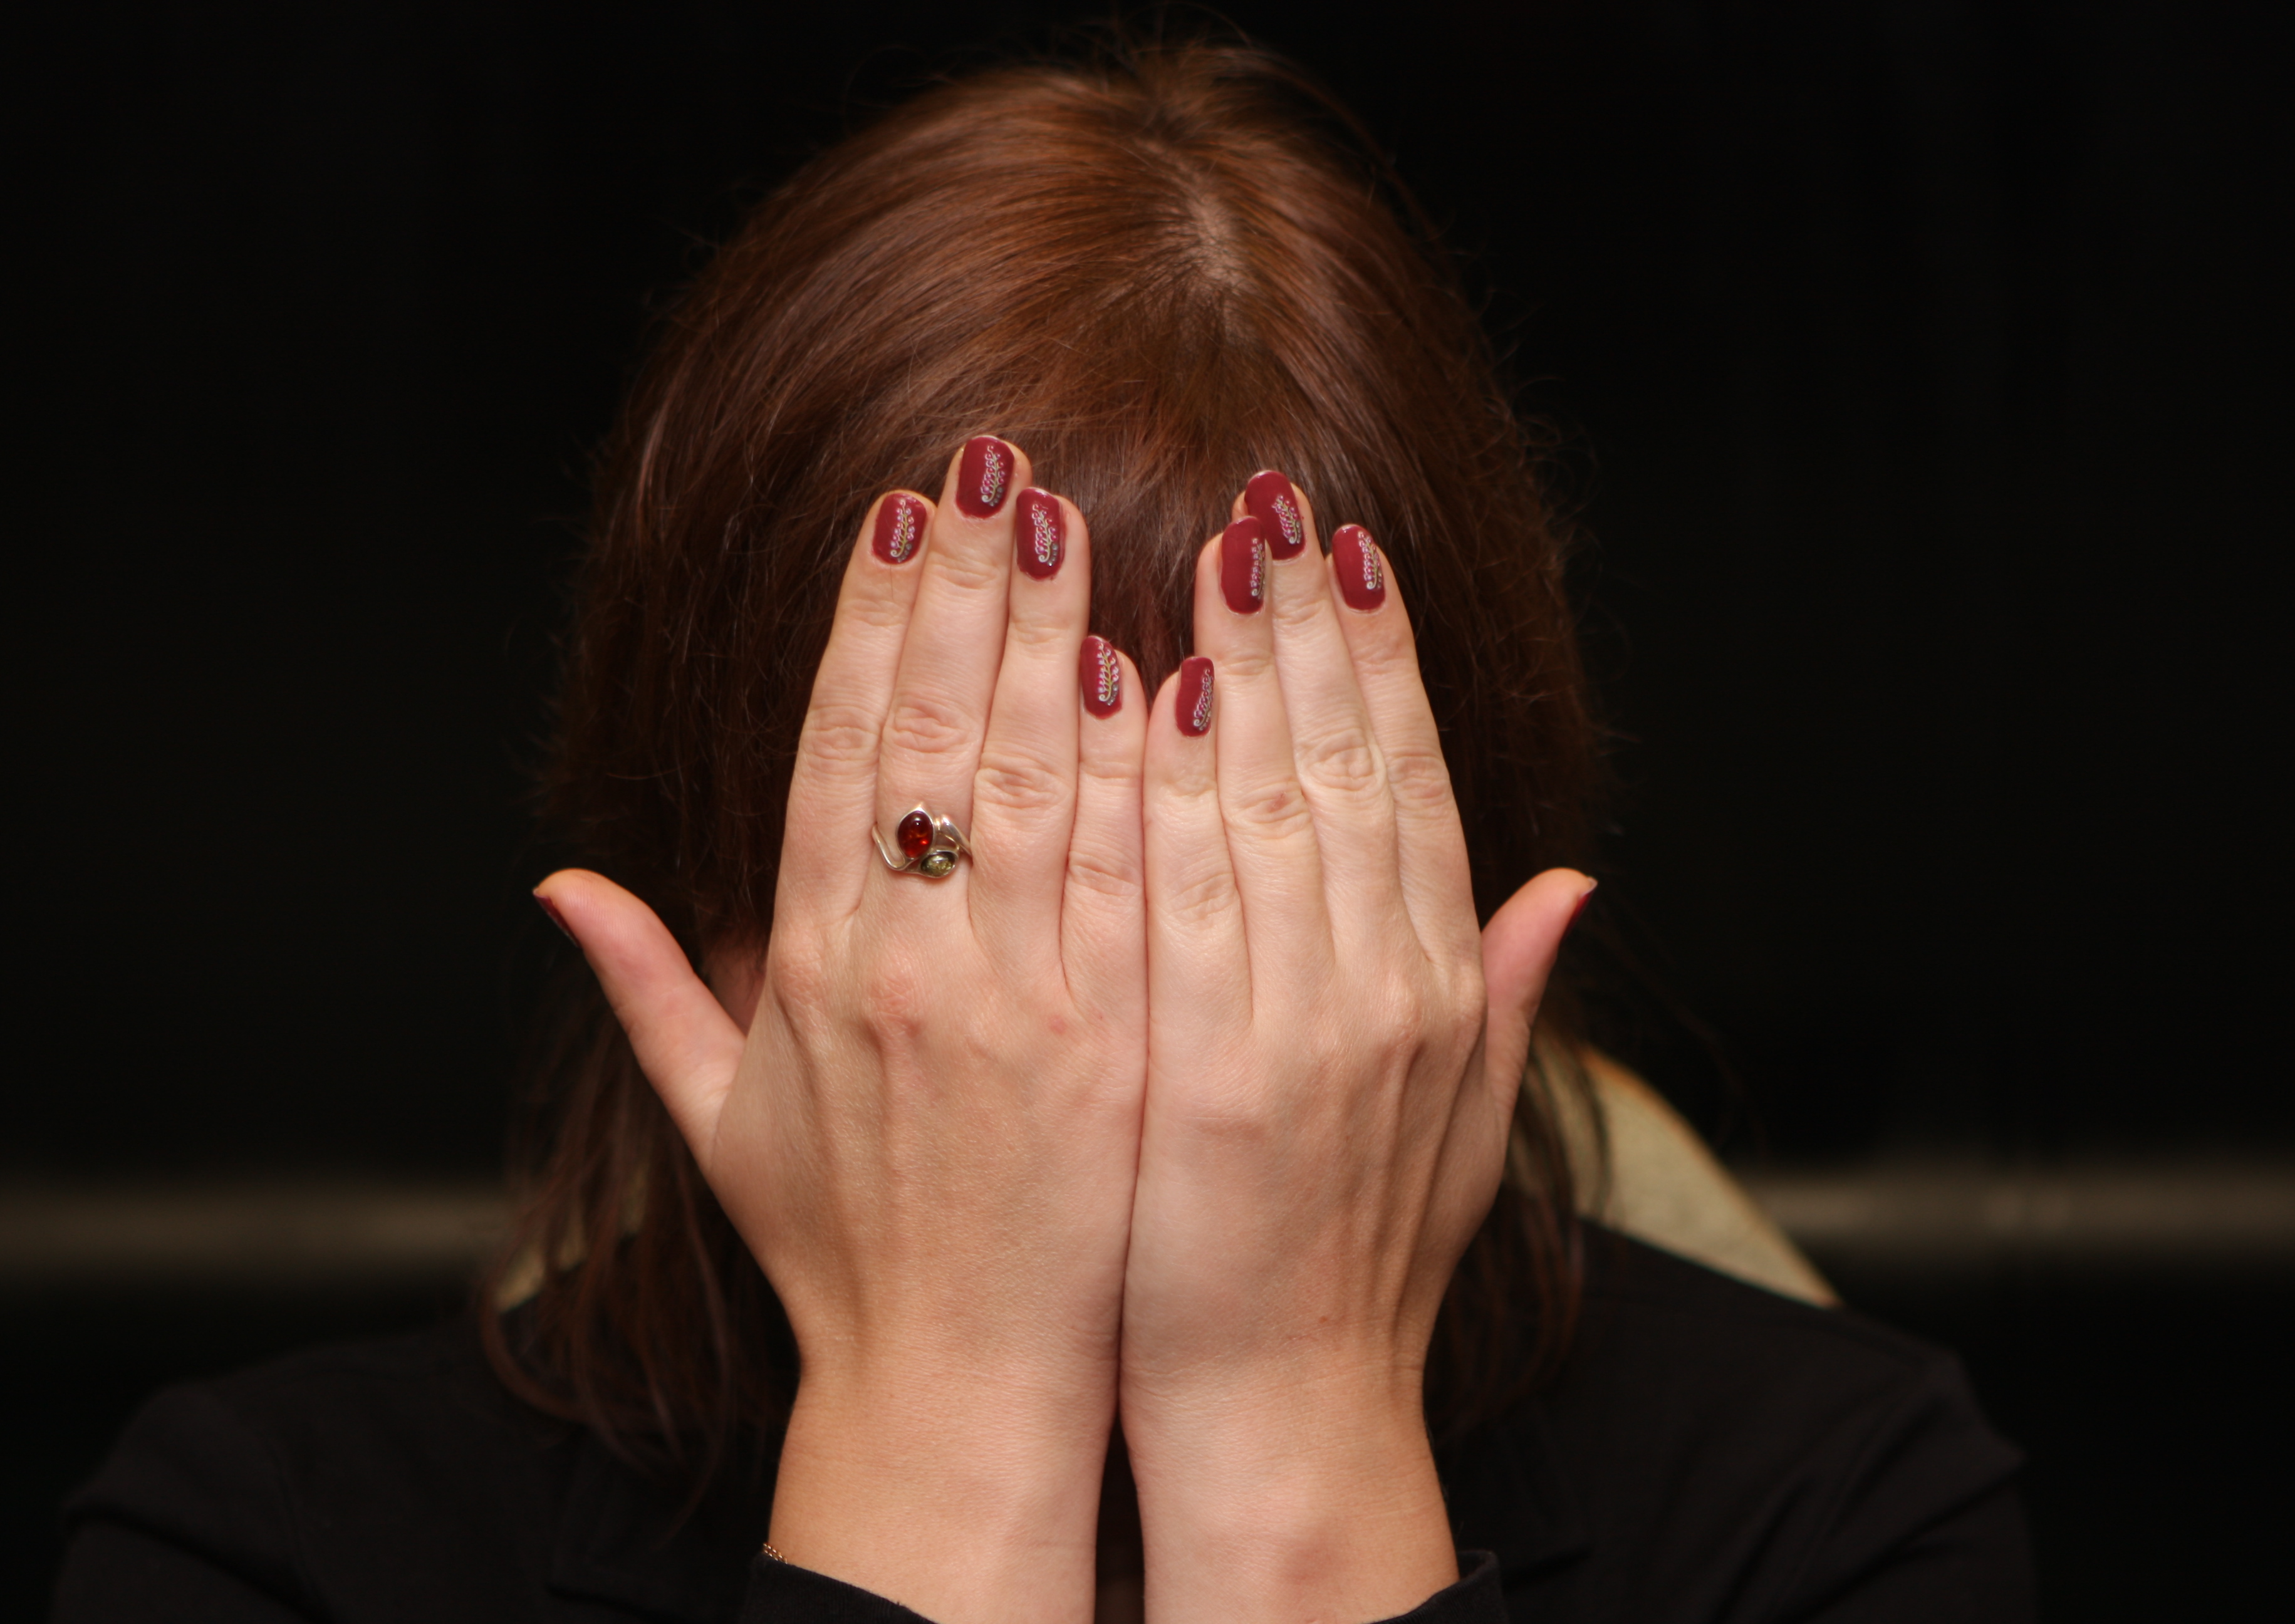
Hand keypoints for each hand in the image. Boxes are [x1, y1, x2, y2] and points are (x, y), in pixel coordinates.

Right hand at [536, 436, 1147, 1623]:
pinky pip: (1118, 878)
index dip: (864, 623)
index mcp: (808, 968)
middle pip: (926, 736)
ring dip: (1043, 638)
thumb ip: (650, 990)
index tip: (896, 517)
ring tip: (1069, 518)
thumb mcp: (717, 1122)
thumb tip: (561, 883)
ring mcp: (1005, 1001)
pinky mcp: (1101, 1045)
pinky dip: (1130, 771)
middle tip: (991, 464)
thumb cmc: (847, 1250)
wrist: (954, 1384)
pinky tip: (1151, 672)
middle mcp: (898, 966)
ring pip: (1020, 783)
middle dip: (959, 588)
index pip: (837, 752)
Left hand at [1122, 479, 1590, 1623]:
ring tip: (1212, 546)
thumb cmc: (1353, 1255)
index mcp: (1432, 988)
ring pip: (1277, 807)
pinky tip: (1147, 693)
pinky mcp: (1212, 1079)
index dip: (1383, 659)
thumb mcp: (1462, 1122)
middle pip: (1349, 768)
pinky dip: (1173, 791)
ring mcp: (1304, 1032)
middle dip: (1311, 623)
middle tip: (1274, 497)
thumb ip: (1506, 988)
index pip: (1412, 784)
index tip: (1345, 552)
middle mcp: (1384, 991)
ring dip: (1246, 667)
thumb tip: (1574, 883)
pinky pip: (1187, 901)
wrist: (1287, 1404)